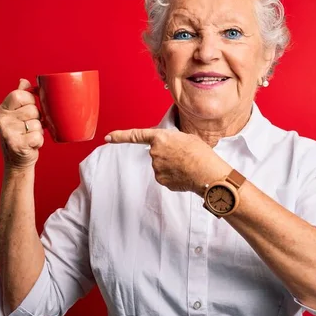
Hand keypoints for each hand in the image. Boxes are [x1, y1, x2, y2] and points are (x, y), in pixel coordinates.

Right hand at [0, 79, 43, 170]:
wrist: (17, 161)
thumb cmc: (21, 134)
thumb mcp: (17, 114)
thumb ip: (20, 96)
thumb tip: (24, 81)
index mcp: (2, 110)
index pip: (20, 94)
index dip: (30, 100)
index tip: (29, 109)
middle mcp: (2, 120)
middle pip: (32, 109)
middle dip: (37, 118)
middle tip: (29, 127)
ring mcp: (8, 132)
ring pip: (37, 123)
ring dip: (38, 131)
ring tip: (30, 135)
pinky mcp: (17, 145)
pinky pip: (38, 136)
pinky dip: (39, 141)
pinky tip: (31, 144)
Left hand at [106, 128, 230, 194]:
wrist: (208, 173)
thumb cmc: (201, 153)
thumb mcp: (186, 138)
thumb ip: (172, 140)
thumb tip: (170, 149)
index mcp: (160, 138)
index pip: (136, 135)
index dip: (120, 136)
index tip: (108, 137)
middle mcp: (154, 153)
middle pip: (156, 153)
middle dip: (167, 154)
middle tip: (184, 155)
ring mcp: (156, 168)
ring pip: (161, 166)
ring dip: (171, 165)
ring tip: (187, 165)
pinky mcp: (161, 180)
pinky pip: (165, 176)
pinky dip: (174, 176)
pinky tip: (185, 174)